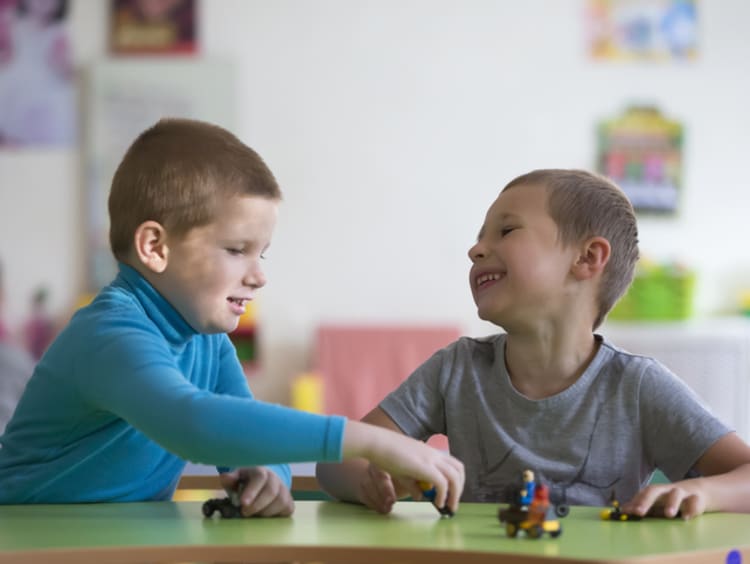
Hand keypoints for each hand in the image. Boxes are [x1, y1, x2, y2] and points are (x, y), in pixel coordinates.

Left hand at [219, 467, 293, 516]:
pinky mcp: (289, 501)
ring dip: (266, 512)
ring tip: (255, 514)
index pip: (260, 477)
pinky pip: (287, 509)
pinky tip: (265, 515)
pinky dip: (276, 515)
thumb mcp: (235, 479)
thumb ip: (230, 479)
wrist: (261, 483)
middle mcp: (275, 479)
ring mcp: (284, 490)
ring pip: (281, 502)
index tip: (243, 503)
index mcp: (260, 471)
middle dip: (257, 505)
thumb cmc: (245, 483)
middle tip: (244, 513)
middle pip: (271, 491)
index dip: (252, 491)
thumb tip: (225, 477)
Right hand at [343, 421, 464, 513]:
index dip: (456, 480)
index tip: (451, 493)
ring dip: (455, 494)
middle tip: (453, 502)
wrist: (377, 442)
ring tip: (448, 506)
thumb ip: (413, 483)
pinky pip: (443, 483)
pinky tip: (437, 503)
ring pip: (455, 477)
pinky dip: (444, 495)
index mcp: (430, 452)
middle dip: (459, 488)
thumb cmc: (386, 454)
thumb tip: (421, 495)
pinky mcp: (425, 467)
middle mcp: (434, 454)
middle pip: (459, 470)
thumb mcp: (403, 471)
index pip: (453, 464)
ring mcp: (430, 459)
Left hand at [620, 483, 706, 519]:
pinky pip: (695, 502)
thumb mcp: (658, 501)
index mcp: (657, 491)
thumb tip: (623, 510)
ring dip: (671, 503)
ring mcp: (683, 493)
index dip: (635, 501)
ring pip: (676, 494)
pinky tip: (687, 517)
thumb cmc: (673, 498)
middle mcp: (667, 490)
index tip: (627, 511)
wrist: (700, 491)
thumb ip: (642, 505)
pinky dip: (692, 509)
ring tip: (668, 514)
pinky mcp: (698, 499)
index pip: (643, 493)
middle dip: (646, 500)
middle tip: (639, 512)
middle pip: (655, 490)